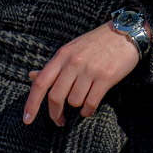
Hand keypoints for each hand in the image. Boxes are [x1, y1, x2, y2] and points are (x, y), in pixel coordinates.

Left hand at [23, 21, 138, 125]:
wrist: (125, 32)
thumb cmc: (96, 42)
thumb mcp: (71, 49)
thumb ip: (53, 65)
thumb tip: (32, 76)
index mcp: (62, 55)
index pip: (41, 83)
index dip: (32, 103)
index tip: (27, 119)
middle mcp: (74, 62)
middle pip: (56, 97)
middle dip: (55, 113)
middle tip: (59, 120)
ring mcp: (90, 70)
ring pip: (74, 101)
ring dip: (77, 106)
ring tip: (83, 100)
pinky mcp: (106, 77)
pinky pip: (91, 103)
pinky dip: (87, 110)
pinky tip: (88, 108)